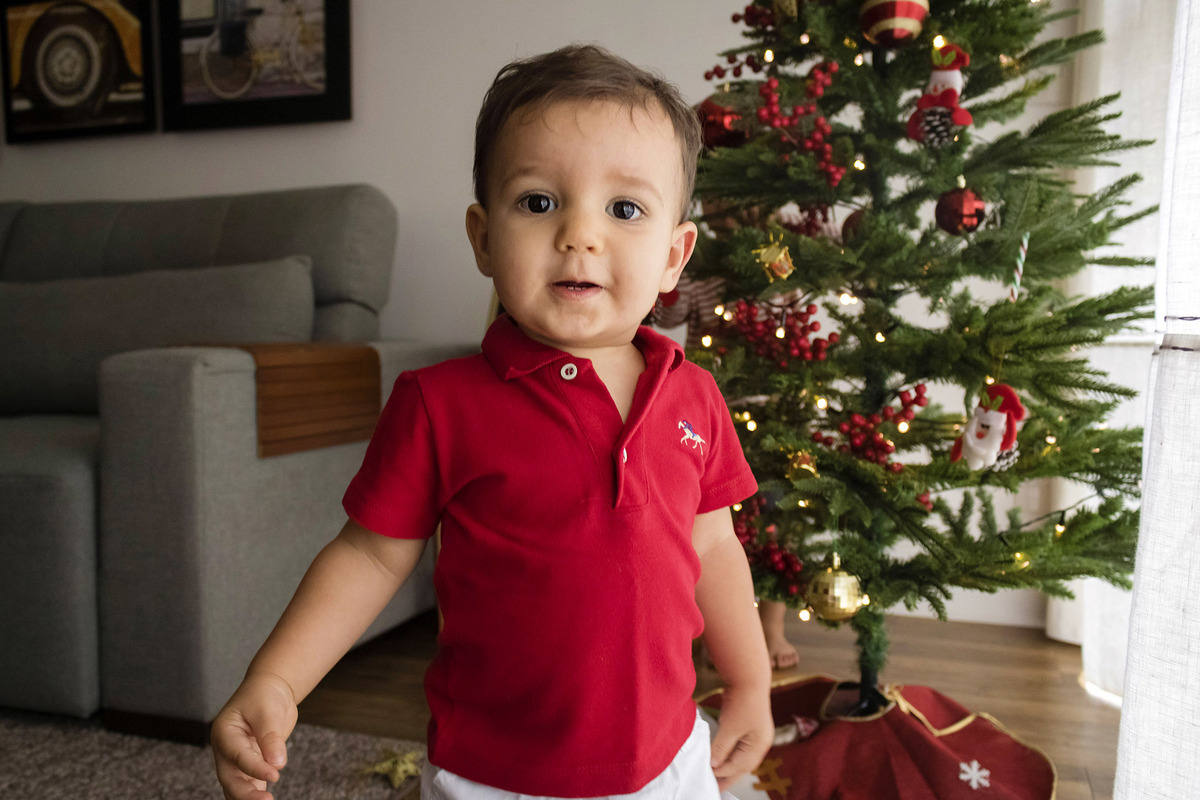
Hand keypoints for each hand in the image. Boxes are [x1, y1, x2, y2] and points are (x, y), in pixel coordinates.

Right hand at [211, 672, 298, 799]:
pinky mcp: (250, 765)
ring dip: (248, 797)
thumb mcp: (268, 711)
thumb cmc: (265, 696)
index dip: (256, 768)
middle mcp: (227, 749)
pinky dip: (255, 794)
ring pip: (237, 786)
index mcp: (225, 733)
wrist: (268, 690)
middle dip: (245, 794)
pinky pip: (250, 784)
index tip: (275, 775)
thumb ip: (271, 737)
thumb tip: (277, 763)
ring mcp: (236, 759)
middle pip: (230, 778)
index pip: (239, 756)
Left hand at [709, 685, 773, 790]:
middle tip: (715, 788)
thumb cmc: (742, 701)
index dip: (722, 772)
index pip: (738, 766)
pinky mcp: (750, 727)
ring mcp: (757, 736)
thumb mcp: (730, 727)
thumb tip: (714, 765)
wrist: (748, 676)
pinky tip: (723, 758)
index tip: (707, 777)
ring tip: (717, 777)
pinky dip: (731, 755)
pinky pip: (741, 748)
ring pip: (742, 758)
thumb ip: (721, 748)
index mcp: (759, 745)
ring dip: (730, 767)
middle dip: (729, 777)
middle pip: (743, 766)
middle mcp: (761, 743)